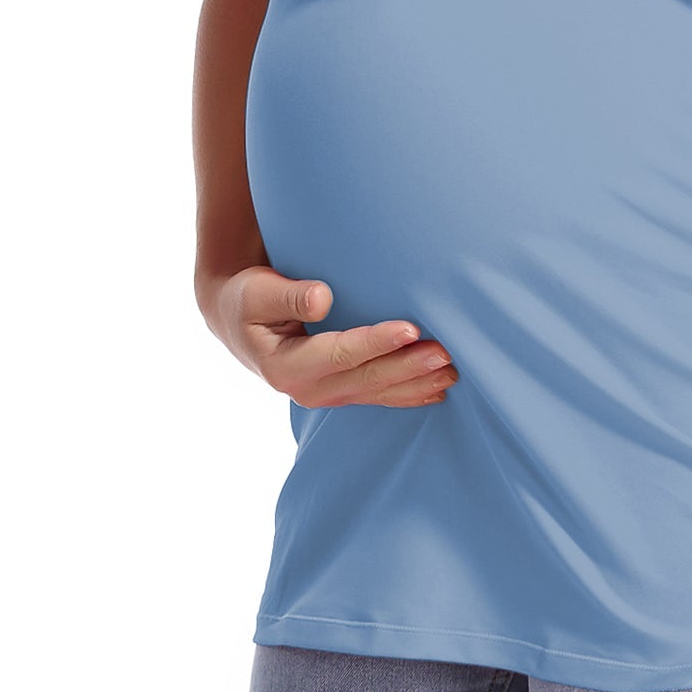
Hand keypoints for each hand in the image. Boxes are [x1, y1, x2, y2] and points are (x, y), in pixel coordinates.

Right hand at [201, 264, 458, 407]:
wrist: (239, 323)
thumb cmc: (249, 300)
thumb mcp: (258, 294)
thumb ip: (289, 296)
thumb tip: (323, 299)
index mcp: (285, 367)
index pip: (340, 353)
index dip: (376, 342)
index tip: (411, 328)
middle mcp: (308, 390)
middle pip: (367, 379)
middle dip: (408, 368)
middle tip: (446, 352)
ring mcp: (326, 395)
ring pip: (378, 392)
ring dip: (416, 384)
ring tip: (453, 371)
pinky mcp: (341, 392)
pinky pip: (379, 397)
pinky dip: (409, 394)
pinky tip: (438, 390)